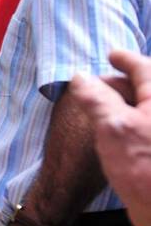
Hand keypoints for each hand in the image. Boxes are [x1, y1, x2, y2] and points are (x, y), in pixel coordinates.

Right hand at [68, 50, 150, 225]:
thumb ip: (96, 98)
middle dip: (122, 84)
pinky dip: (133, 124)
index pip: (144, 67)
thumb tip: (81, 78)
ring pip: (147, 109)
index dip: (125, 59)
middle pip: (148, 87)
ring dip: (126, 106)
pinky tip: (118, 134)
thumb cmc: (147, 169)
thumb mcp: (112, 127)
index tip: (112, 55)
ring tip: (103, 111)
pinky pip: (148, 128)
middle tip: (97, 88)